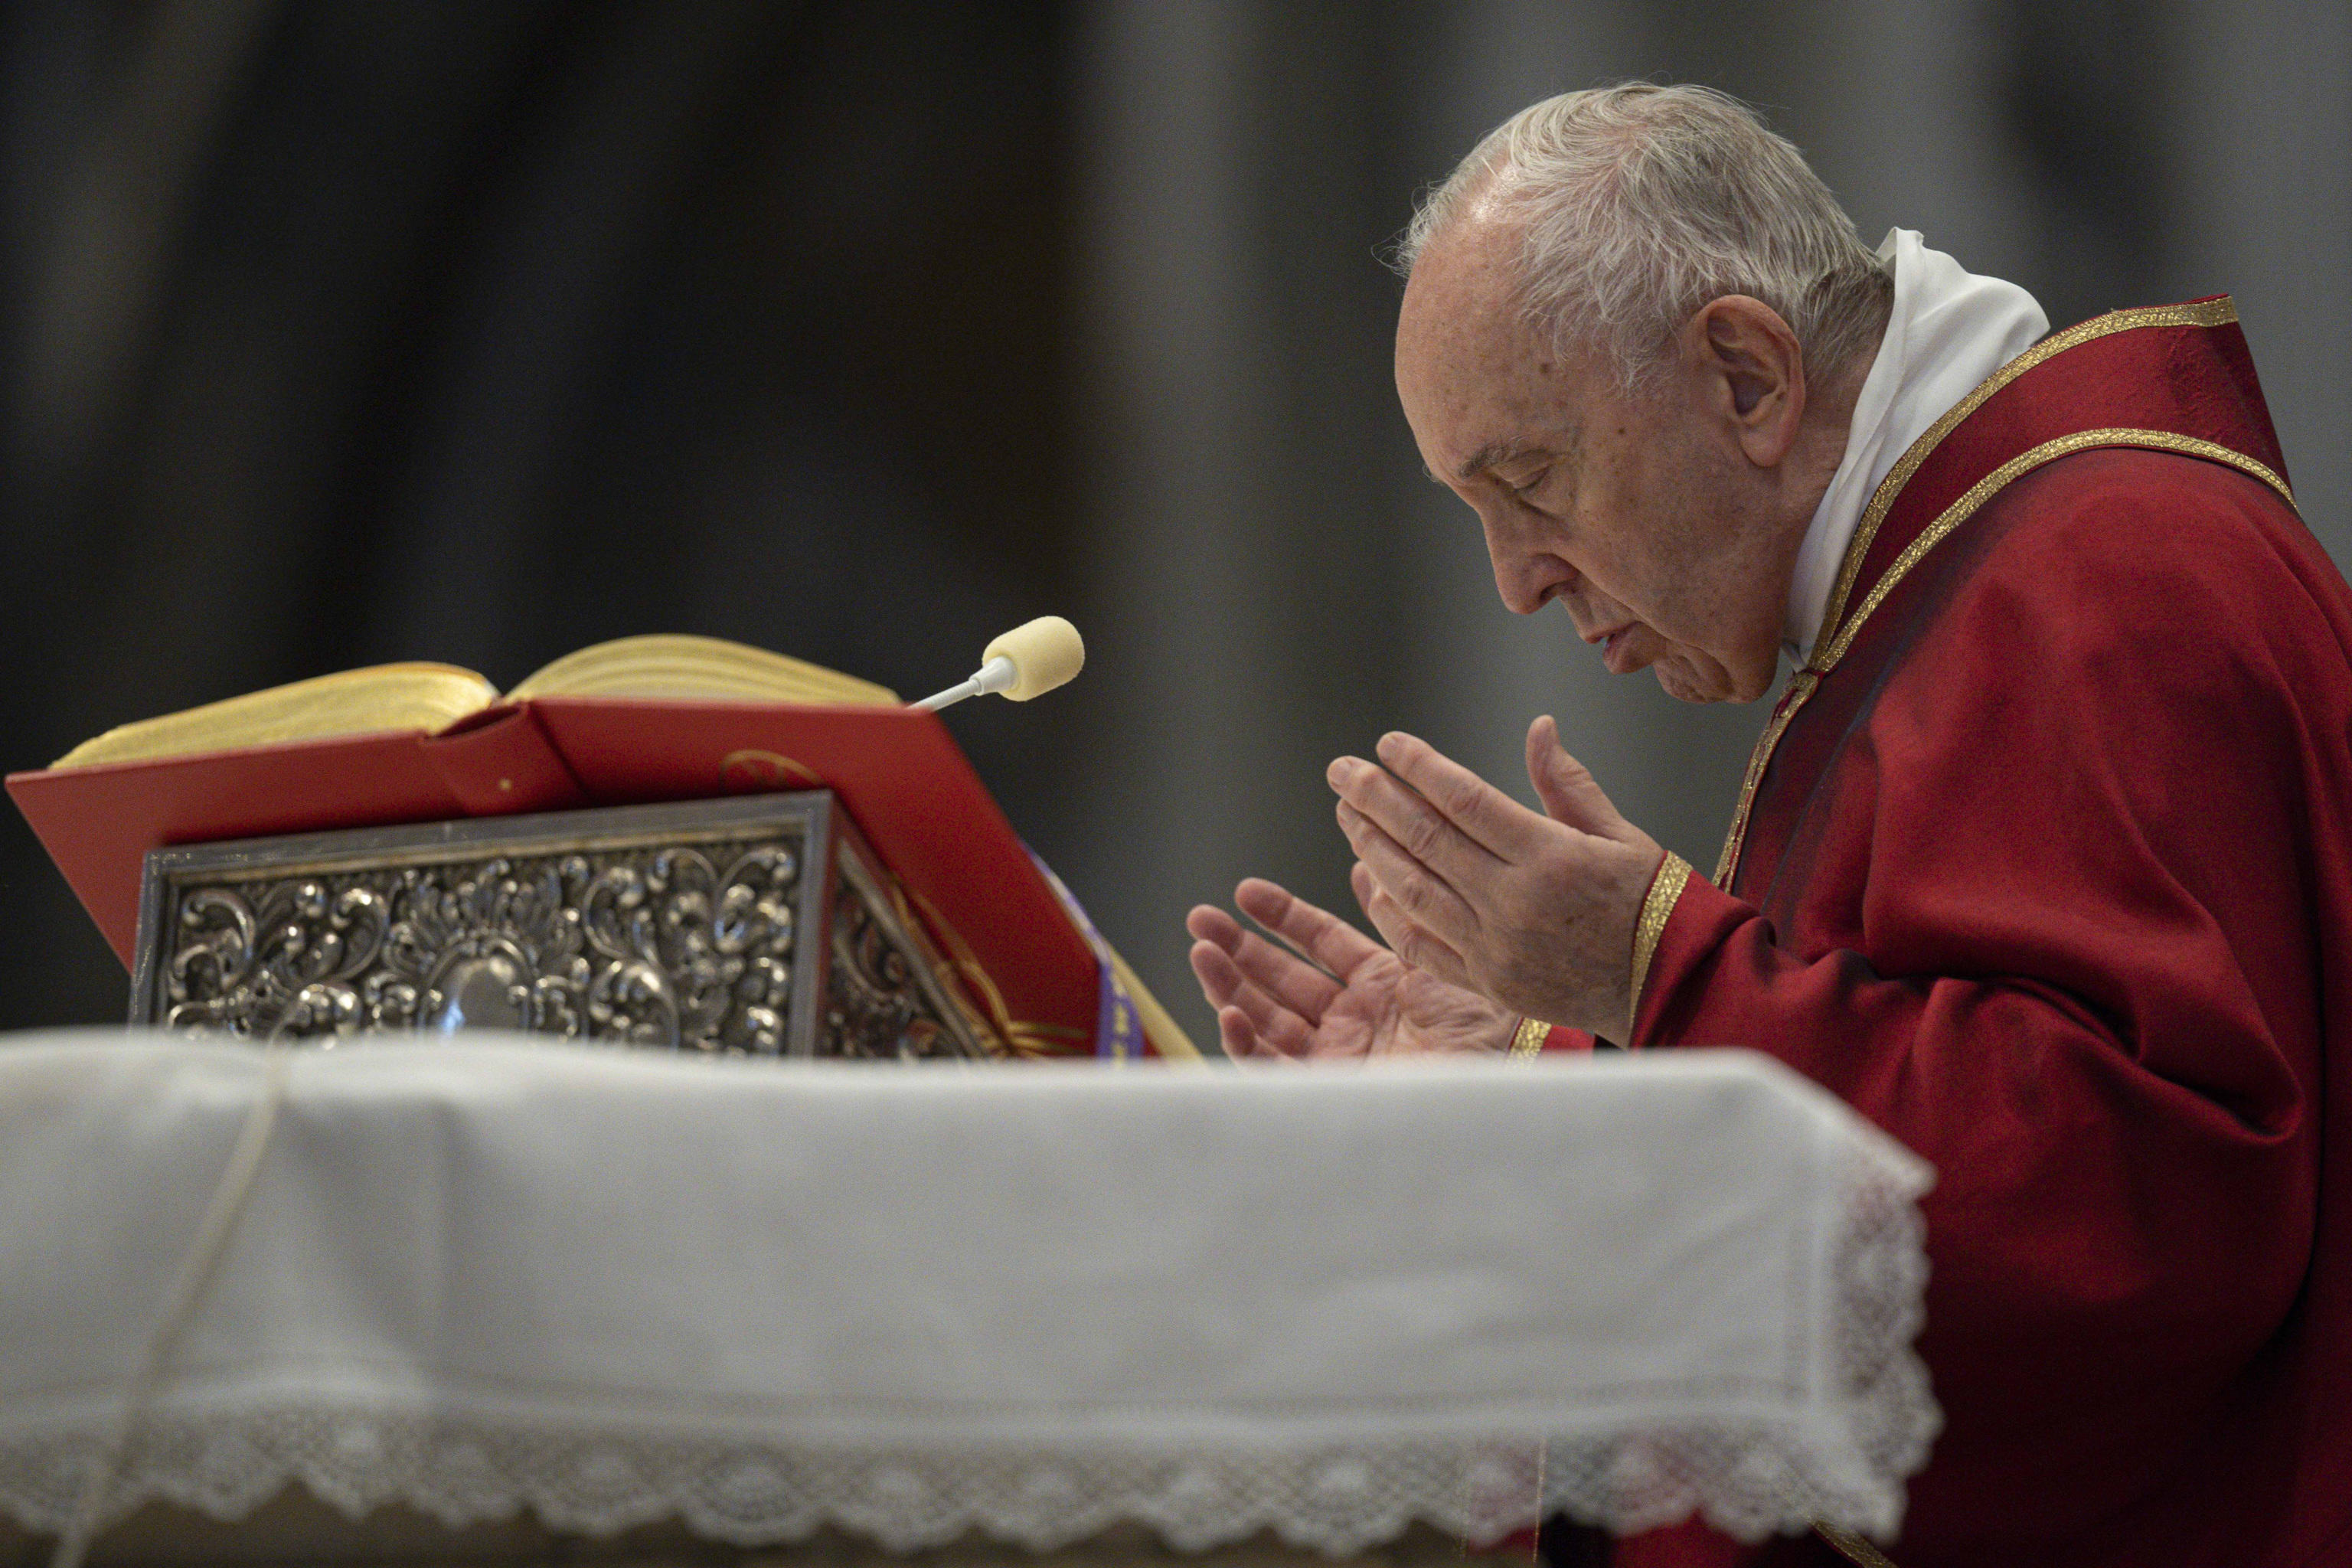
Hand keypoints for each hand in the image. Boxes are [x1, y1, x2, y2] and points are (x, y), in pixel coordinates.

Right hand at [1186, 876, 1516, 1059]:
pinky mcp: (1329, 1092)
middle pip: (1280, 980)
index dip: (1280, 917)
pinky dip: (1247, 1044)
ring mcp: (1339, 1055)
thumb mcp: (1436, 959)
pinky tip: (1229, 1015)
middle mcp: (1354, 1019)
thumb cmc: (1488, 1027)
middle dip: (1237, 949)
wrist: (1502, 1081)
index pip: (1318, 943)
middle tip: (1200, 919)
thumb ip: (1393, 917)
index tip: (1245, 892)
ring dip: (1229, 986)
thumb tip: (1365, 866)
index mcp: (1381, 985)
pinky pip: (1274, 1069)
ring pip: (1266, 1019)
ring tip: (1200, 952)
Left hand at [1329, 715, 1664, 1038]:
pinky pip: (1422, 945)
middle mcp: (1515, 903)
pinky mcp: (1489, 983)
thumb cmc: (1656, 908)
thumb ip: (1569, 784)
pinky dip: (1389, 912)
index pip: (1466, 801)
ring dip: (1372, 848)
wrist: (1676, 991)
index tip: (1388, 744)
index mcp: (1552, 858)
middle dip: (1376, 800)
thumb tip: (1539, 728)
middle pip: (1427, 840)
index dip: (1420, 769)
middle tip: (1342, 770)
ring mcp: (1496, 947)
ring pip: (1414, 890)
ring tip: (1347, 814)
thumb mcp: (1624, 835)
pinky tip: (1367, 880)